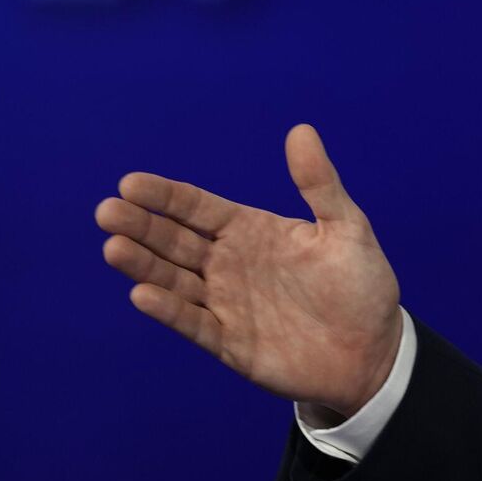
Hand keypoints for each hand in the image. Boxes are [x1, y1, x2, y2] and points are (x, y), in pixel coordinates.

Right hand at [96, 124, 402, 418]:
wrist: (374, 350)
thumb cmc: (362, 285)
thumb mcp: (346, 228)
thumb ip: (319, 184)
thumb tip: (301, 130)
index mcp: (252, 231)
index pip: (198, 209)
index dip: (166, 196)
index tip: (130, 183)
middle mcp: (230, 264)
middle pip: (175, 240)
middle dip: (141, 226)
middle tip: (108, 211)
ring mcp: (226, 303)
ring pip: (174, 280)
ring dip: (143, 264)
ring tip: (113, 247)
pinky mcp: (228, 342)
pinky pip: (192, 323)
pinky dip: (169, 310)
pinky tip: (143, 293)